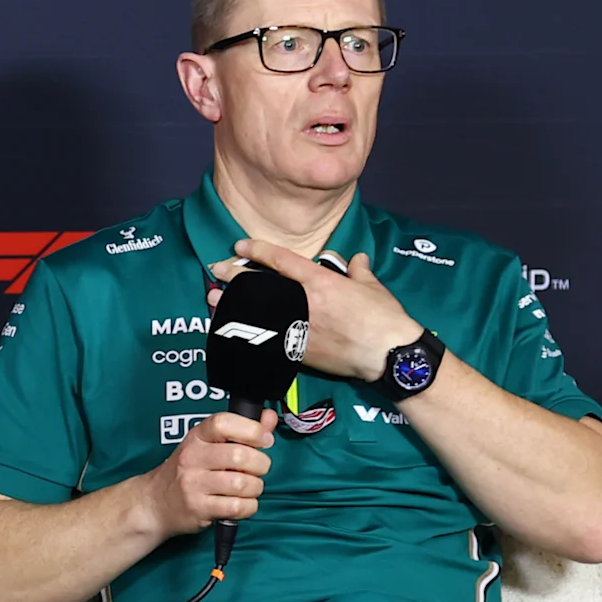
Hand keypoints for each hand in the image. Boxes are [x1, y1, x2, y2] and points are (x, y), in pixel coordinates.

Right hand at [144, 409, 274, 537]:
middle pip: (240, 456)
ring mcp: (193, 484)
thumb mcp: (208, 445)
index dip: (252, 429)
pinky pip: (237, 507)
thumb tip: (268, 418)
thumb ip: (242, 431)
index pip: (224, 423)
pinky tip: (239, 503)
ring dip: (255, 488)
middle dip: (261, 464)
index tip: (264, 440)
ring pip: (242, 483)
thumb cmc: (187, 472)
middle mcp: (192, 458)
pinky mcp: (198, 508)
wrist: (155, 503)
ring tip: (247, 488)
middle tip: (257, 469)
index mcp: (197, 437)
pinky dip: (248, 507)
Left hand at [218, 240, 422, 381]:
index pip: (282, 260)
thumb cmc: (385, 319)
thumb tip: (355, 259)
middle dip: (234, 276)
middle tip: (216, 269)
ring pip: (255, 312)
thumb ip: (358, 271)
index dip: (258, 251)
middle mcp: (303, 302)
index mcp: (321, 282)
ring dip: (231, 304)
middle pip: (260, 286)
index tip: (241, 246)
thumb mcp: (373, 287)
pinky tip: (231, 331)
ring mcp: (297, 327)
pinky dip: (246, 334)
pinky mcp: (297, 351)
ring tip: (213, 299)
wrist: (388, 355)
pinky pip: (265, 339)